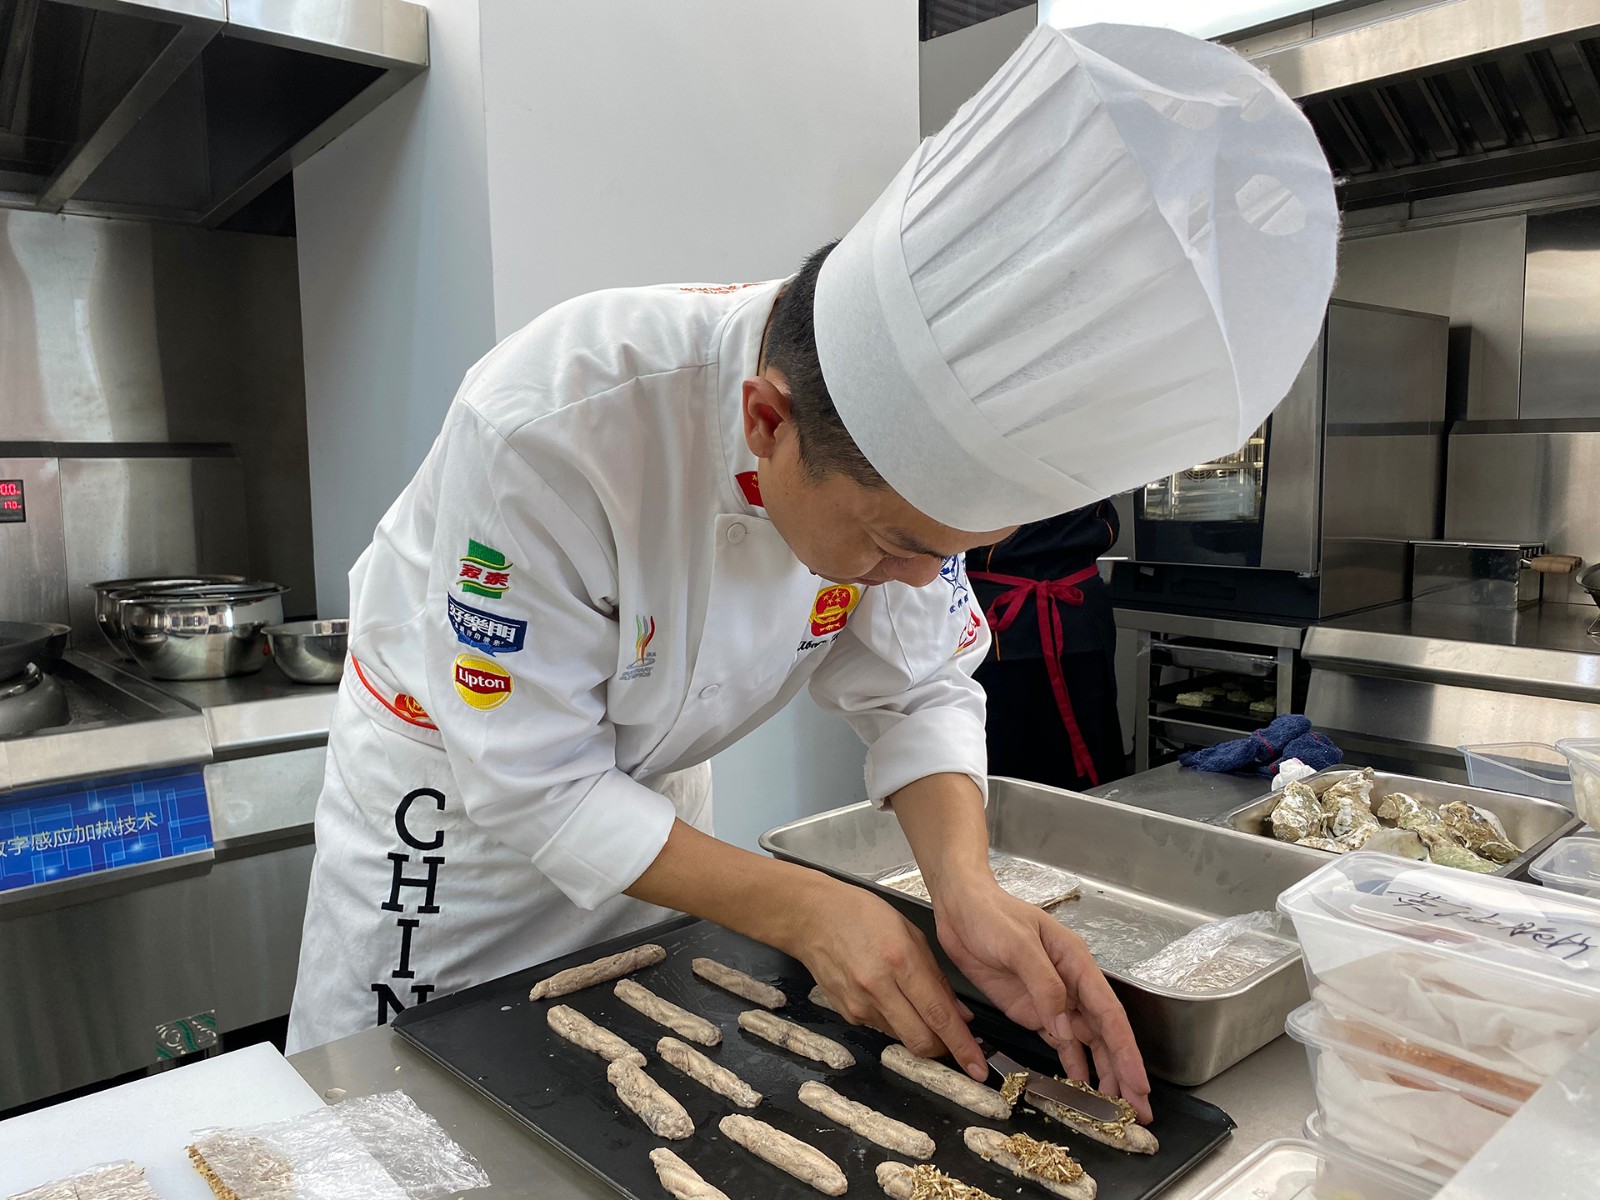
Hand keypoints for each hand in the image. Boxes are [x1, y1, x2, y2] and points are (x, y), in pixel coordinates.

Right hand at [792, 876, 988, 1079]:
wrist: (813, 917)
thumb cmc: (862, 915)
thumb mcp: (911, 933)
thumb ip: (938, 976)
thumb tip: (960, 1013)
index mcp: (900, 961)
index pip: (939, 1015)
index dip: (961, 1045)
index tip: (976, 1065)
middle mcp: (879, 987)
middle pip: (921, 1041)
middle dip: (944, 1050)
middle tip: (956, 1045)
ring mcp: (860, 1004)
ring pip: (902, 1038)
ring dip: (920, 1033)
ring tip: (920, 1009)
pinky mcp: (848, 1014)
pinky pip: (883, 1029)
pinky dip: (897, 1023)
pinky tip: (894, 1000)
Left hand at [934, 881, 1151, 1122]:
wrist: (960, 907)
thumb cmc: (991, 916)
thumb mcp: (1018, 945)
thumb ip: (1044, 986)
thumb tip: (1065, 1030)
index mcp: (1077, 964)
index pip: (1109, 1014)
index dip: (1126, 1052)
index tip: (1138, 1084)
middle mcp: (1072, 985)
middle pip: (1105, 1034)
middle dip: (1123, 1072)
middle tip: (1138, 1111)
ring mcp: (1053, 1000)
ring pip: (1086, 1042)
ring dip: (1102, 1073)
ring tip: (1115, 1108)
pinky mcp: (1032, 1009)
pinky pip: (1059, 1042)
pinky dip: (1073, 1064)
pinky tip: (1082, 1087)